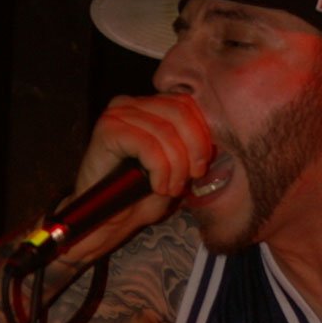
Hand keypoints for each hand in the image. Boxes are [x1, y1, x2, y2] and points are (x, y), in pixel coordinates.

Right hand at [61, 93, 211, 261]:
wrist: (106, 219)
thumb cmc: (139, 196)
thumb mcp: (176, 168)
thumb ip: (192, 148)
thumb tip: (215, 141)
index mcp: (151, 106)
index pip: (189, 105)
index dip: (202, 137)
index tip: (201, 168)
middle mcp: (133, 103)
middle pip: (181, 113)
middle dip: (193, 151)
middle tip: (188, 180)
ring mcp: (118, 114)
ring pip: (166, 132)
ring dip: (175, 167)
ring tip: (169, 188)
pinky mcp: (107, 130)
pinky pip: (148, 144)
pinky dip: (159, 169)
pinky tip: (157, 186)